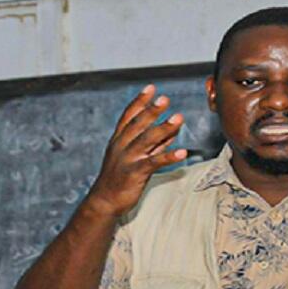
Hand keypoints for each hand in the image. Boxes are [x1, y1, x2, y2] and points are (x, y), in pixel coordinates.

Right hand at [85, 85, 187, 216]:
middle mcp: (121, 146)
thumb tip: (172, 130)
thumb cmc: (120, 178)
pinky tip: (182, 152)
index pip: (129, 116)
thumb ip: (153, 143)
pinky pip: (154, 163)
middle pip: (138, 124)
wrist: (105, 201)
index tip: (151, 88)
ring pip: (147, 140)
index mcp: (119, 140)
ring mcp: (127, 159)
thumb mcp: (134, 156)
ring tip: (178, 118)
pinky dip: (168, 156)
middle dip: (152, 110)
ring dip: (164, 128)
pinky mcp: (134, 173)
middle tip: (164, 98)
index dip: (139, 101)